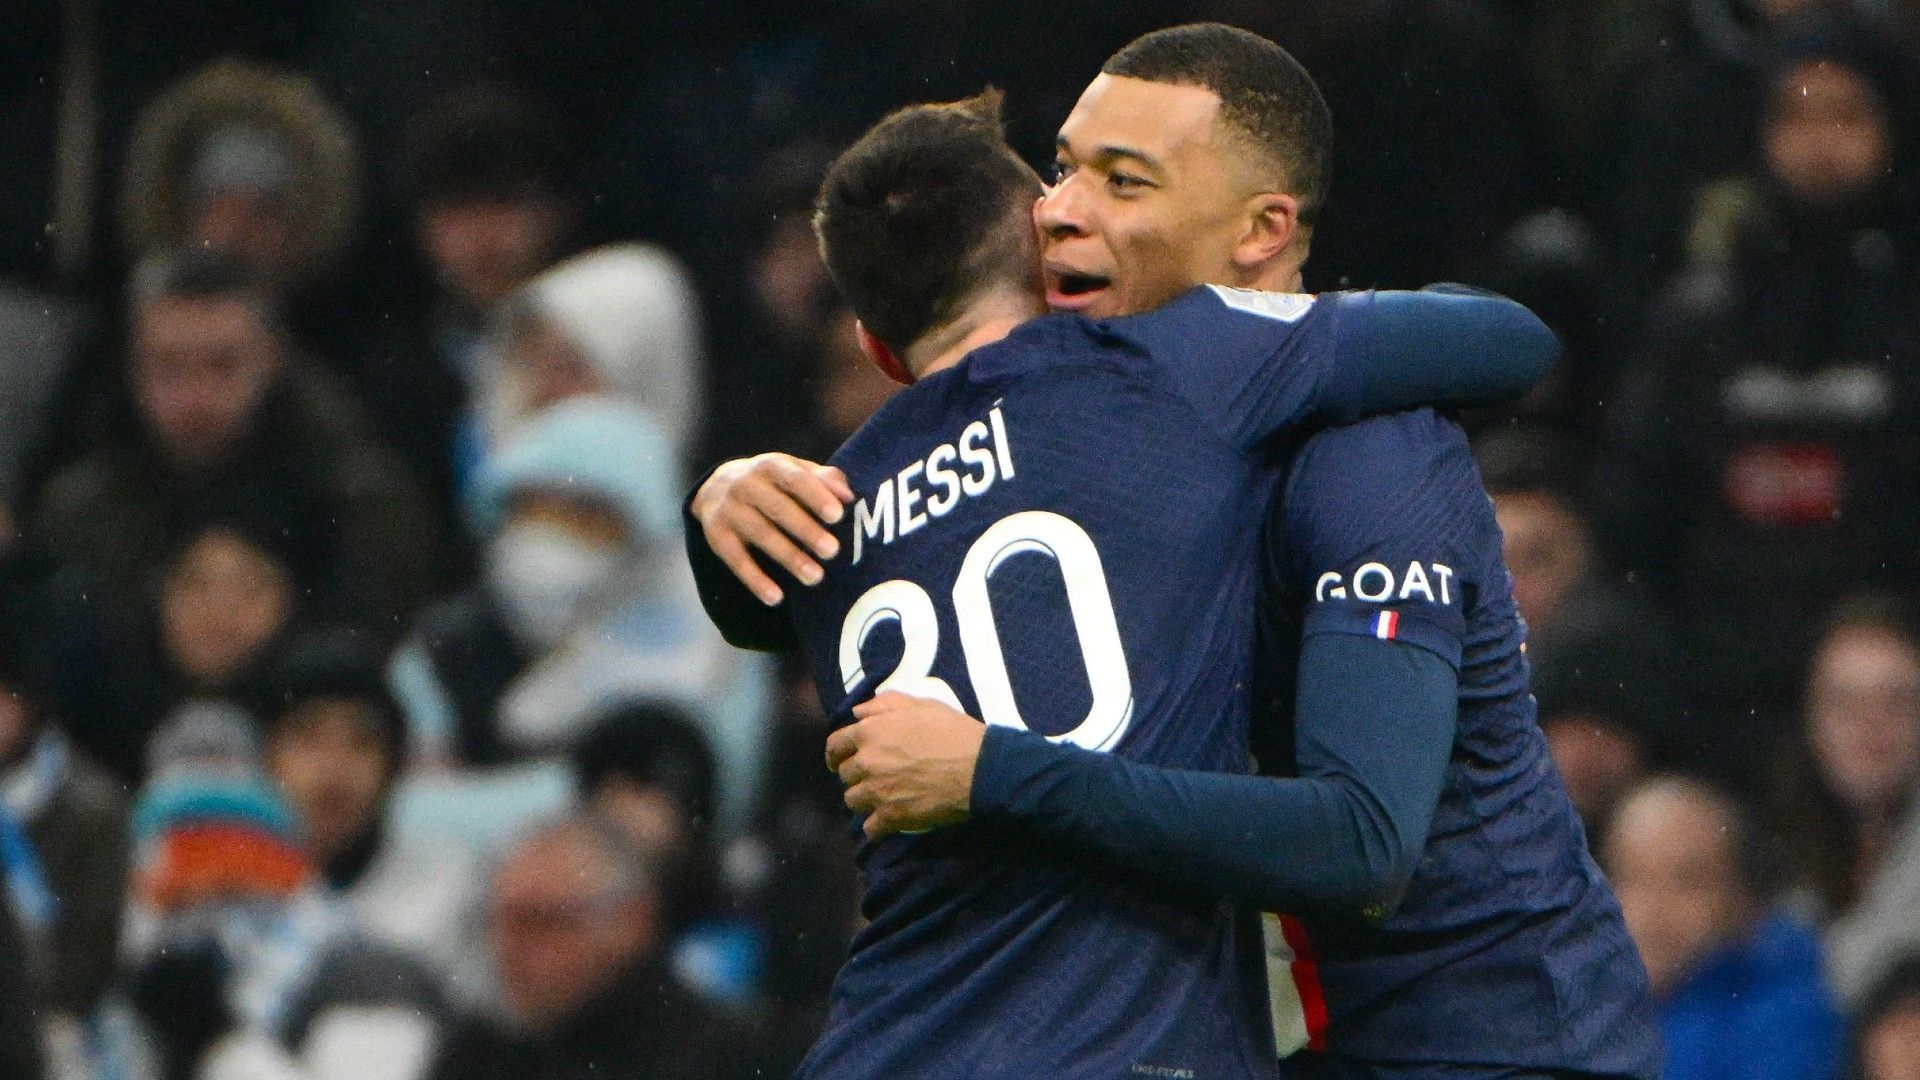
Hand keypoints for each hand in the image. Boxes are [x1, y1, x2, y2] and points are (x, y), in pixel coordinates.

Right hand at [692, 453, 853, 604]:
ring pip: (760, 535)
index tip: (837, 515)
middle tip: (832, 550)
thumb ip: (823, 480)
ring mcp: (728, 510)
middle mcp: (745, 484)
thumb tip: (848, 496)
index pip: (794, 478)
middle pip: (777, 508)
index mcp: (770, 465)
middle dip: (805, 529)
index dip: (815, 495)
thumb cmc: (771, 482)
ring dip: (788, 557)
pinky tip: (776, 598)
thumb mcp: (794, 471)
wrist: (715, 487)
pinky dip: (755, 580)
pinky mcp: (716, 536)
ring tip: (815, 577)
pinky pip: (735, 560)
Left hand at [826, 692, 985, 838]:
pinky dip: (877, 825)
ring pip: (853, 801)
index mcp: (870, 732)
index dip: (836, 754)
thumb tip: (858, 712)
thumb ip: (885, 705)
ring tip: (883, 798)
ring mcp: (877, 791)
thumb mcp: (921, 705)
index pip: (835, 745)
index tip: (839, 762)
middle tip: (874, 777)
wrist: (978, 767)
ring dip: (865, 800)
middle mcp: (867, 761)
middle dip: (856, 776)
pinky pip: (870, 827)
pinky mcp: (891, 816)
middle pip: (845, 775)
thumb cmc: (953, 732)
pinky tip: (889, 821)